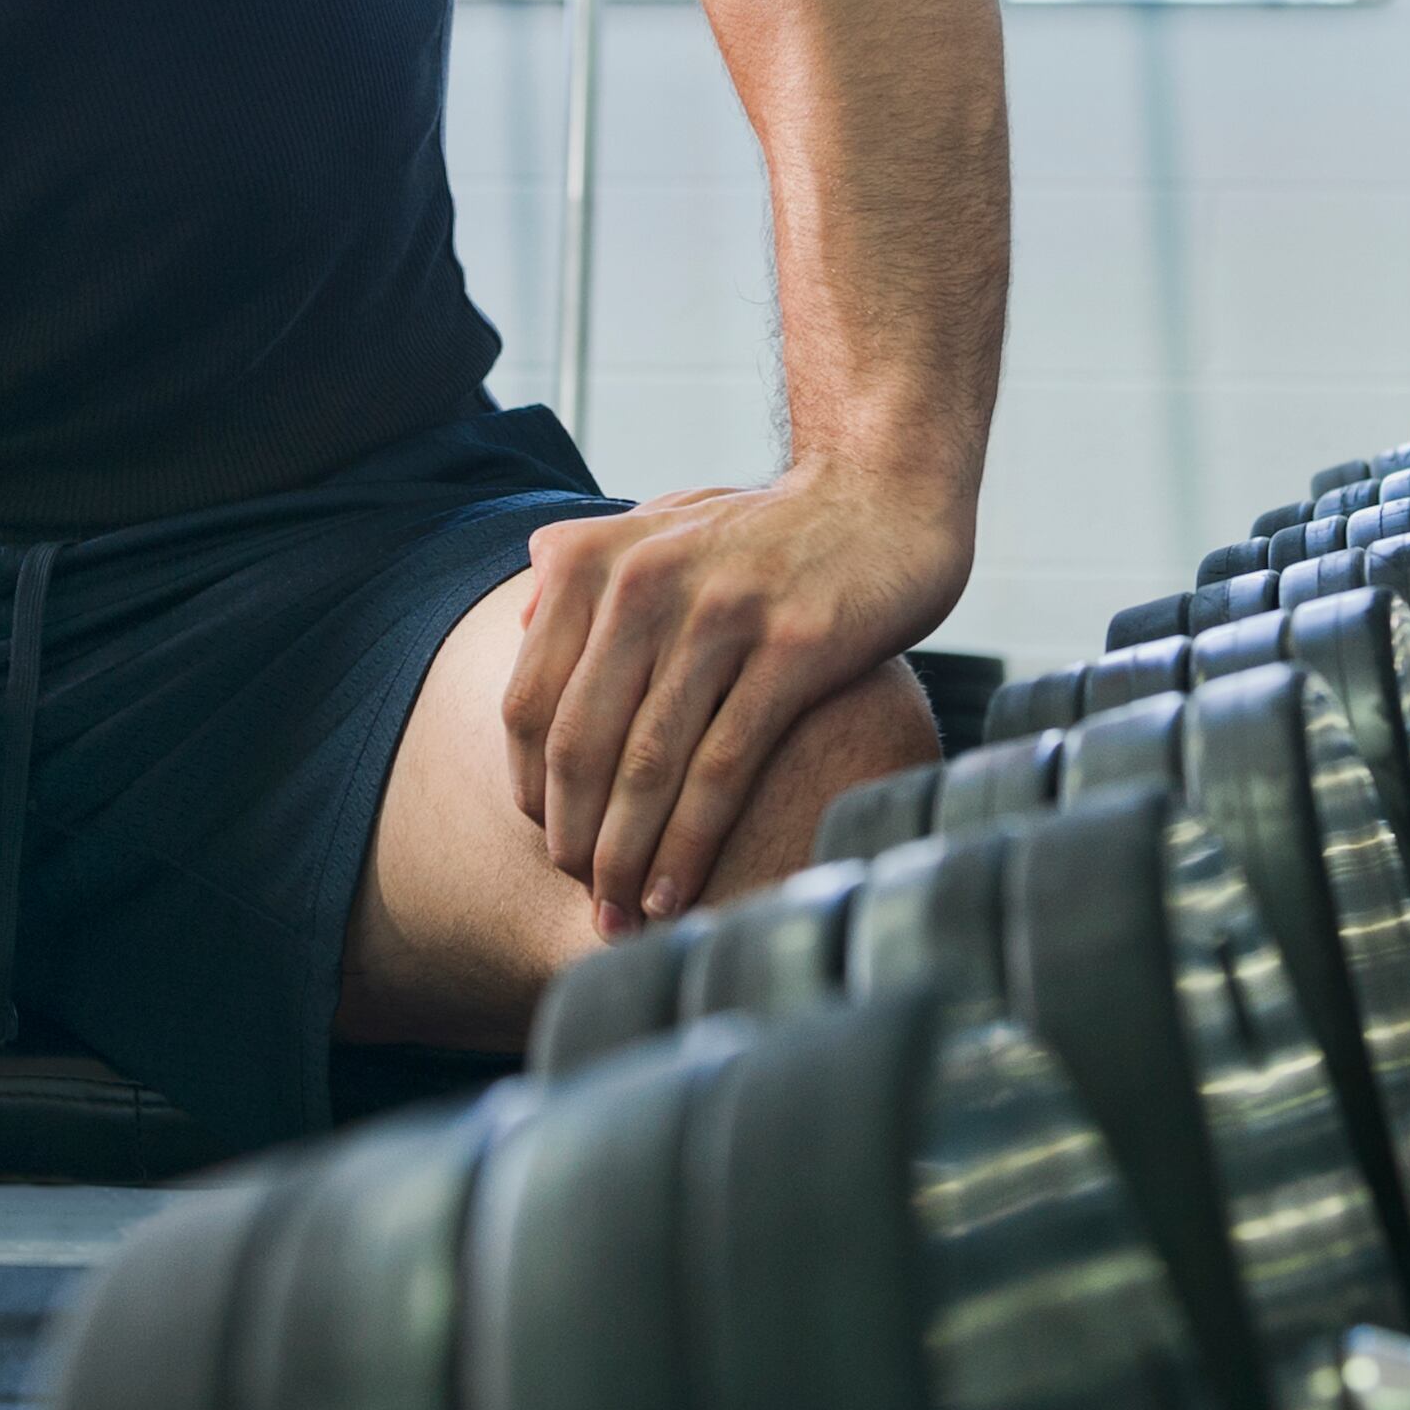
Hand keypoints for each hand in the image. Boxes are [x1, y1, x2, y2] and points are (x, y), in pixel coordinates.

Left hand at [503, 470, 968, 935]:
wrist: (885, 494)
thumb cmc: (770, 530)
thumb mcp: (665, 523)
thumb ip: (591, 567)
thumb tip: (524, 625)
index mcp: (598, 559)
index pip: (530, 701)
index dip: (530, 787)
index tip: (548, 839)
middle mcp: (647, 581)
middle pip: (581, 742)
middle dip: (575, 839)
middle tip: (583, 895)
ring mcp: (722, 613)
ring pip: (648, 764)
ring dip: (627, 858)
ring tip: (621, 915)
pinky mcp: (794, 648)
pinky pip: (723, 765)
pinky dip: (690, 842)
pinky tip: (677, 891)